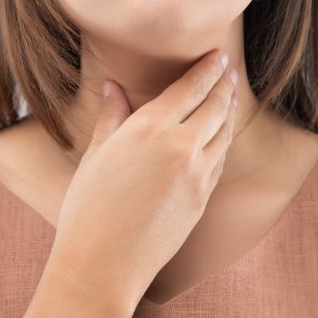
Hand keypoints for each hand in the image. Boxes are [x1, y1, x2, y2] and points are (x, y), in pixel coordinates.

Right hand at [46, 48, 238, 308]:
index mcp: (149, 129)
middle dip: (224, 84)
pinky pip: (219, 161)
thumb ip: (112, 118)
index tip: (218, 54)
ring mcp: (196, 175)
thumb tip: (113, 88)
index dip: (208, 68)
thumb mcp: (95, 156)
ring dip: (229, 111)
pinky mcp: (202, 199)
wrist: (104, 263)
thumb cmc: (87, 209)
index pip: (190, 88)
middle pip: (214, 106)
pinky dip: (223, 142)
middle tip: (228, 69)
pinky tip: (220, 137)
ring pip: (223, 134)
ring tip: (230, 97)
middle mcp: (180, 147)